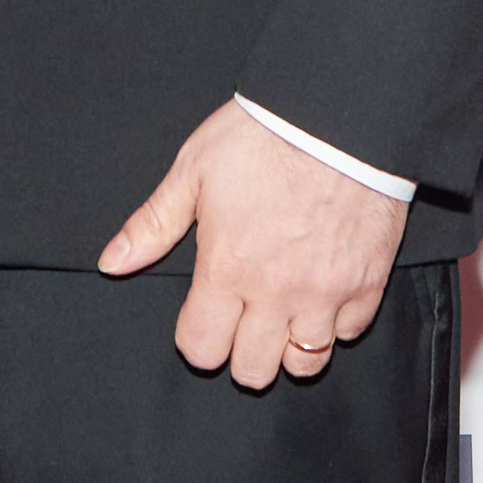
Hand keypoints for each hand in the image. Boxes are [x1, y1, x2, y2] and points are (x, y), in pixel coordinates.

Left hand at [97, 103, 402, 388]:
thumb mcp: (194, 170)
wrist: (339, 112)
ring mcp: (327, 292)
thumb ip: (154, 224)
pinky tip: (323, 291)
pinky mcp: (368, 281)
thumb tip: (113, 262)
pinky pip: (351, 331)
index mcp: (228, 269)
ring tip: (284, 315)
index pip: (202, 349)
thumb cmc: (264, 134)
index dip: (196, 340)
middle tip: (244, 320)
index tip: (204, 318)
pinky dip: (337, 321)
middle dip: (240, 353)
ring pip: (306, 363)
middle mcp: (277, 292)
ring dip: (290, 347)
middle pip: (253, 370)